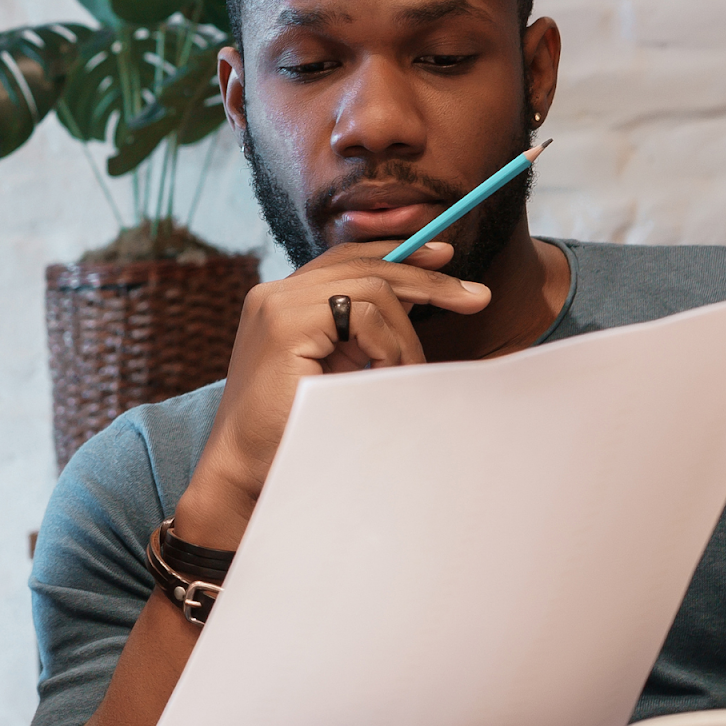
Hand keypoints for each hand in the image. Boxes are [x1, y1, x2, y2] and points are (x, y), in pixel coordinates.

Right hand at [172, 240, 491, 549]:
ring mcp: (276, 304)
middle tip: (475, 298)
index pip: (346, 258)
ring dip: (404, 335)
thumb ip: (360, 333)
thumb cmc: (295, 429)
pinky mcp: (284, 323)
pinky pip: (362, 312)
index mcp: (281, 301)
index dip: (398, 254)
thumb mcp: (336, 368)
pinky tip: (387, 374)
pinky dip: (388, 345)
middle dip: (426, 280)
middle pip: (364, 264)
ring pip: (372, 288)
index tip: (444, 260)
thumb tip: (419, 301)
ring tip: (410, 372)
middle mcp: (273, 294)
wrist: (249, 470)